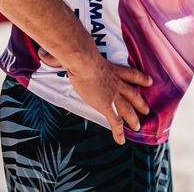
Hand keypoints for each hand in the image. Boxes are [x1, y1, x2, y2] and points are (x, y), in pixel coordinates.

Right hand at [39, 47, 153, 144]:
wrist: (84, 61)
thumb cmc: (80, 54)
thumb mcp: (78, 54)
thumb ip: (63, 56)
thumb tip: (43, 54)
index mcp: (114, 69)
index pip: (131, 74)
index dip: (141, 78)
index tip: (149, 81)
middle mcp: (117, 82)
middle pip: (134, 93)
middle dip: (141, 102)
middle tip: (147, 109)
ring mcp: (113, 94)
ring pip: (128, 109)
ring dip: (134, 118)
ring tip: (139, 127)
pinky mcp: (107, 105)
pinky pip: (116, 122)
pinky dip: (119, 132)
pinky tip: (122, 141)